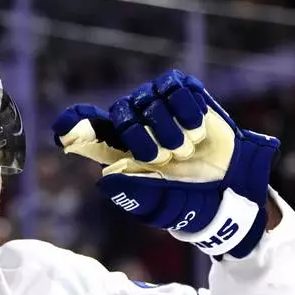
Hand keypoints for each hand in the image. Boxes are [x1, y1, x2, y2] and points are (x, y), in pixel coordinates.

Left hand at [51, 69, 279, 258]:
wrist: (230, 184)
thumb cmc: (191, 199)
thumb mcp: (161, 206)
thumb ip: (134, 195)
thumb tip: (105, 180)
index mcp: (122, 151)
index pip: (89, 132)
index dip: (75, 125)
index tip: (64, 128)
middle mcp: (136, 124)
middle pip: (122, 113)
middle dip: (144, 138)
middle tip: (166, 158)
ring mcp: (160, 105)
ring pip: (148, 99)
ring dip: (168, 127)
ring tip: (185, 148)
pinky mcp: (185, 93)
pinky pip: (175, 88)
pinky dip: (187, 110)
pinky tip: (197, 129)